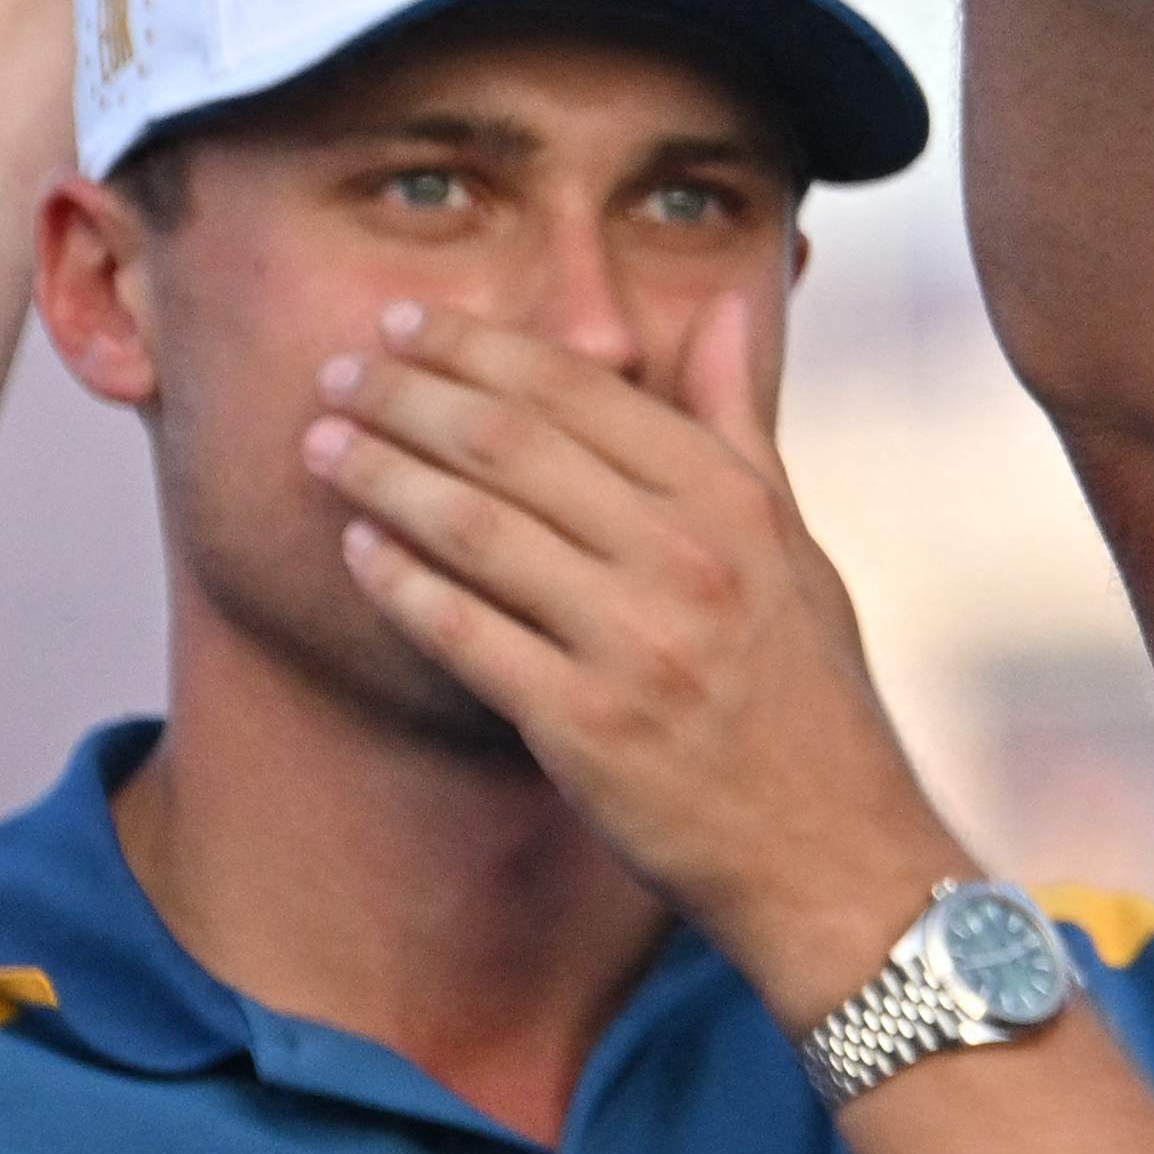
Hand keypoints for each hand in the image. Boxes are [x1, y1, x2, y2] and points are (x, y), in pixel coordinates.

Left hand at [303, 301, 966, 1029]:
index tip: (408, 320)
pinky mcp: (586, 727)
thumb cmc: (807, 692)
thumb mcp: (794, 540)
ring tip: (321, 444)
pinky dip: (400, 584)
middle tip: (339, 368)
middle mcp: (685, 557)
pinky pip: (466, 634)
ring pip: (474, 529)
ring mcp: (634, 643)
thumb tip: (722, 300)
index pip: (579, 390)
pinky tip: (356, 549)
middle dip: (408, 395)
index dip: (478, 346)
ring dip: (381, 475)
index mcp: (732, 499)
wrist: (832, 853)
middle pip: (510, 444)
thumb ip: (741, 417)